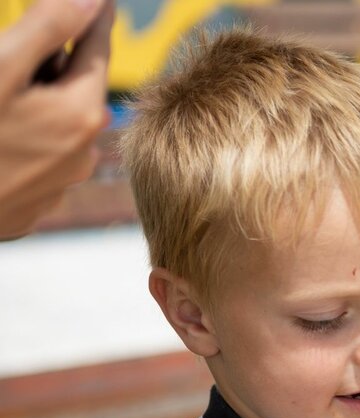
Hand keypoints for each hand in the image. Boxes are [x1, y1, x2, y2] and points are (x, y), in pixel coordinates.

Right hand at [0, 0, 112, 240]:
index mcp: (80, 114)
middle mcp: (82, 154)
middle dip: (51, 62)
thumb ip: (46, 29)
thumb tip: (90, 0)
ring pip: (54, 123)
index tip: (102, 1)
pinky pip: (35, 157)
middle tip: (21, 50)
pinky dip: (20, 137)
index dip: (94, 18)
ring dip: (34, 100)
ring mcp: (58, 184)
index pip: (96, 49)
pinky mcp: (31, 206)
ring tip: (3, 98)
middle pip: (74, 88)